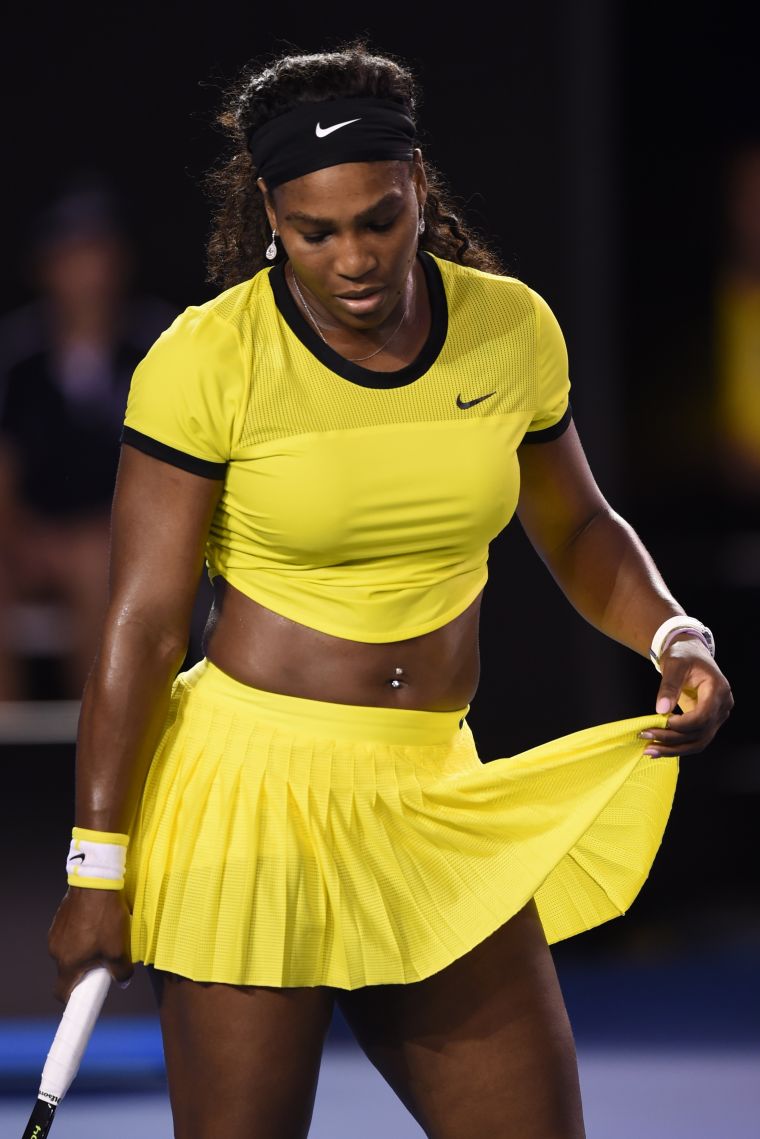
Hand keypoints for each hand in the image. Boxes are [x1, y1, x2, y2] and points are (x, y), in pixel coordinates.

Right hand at [48, 886, 132, 1002]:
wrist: (96, 883)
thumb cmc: (105, 918)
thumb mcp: (119, 949)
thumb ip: (121, 972)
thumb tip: (122, 980)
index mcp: (68, 963)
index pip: (61, 992)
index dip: (73, 998)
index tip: (86, 995)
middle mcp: (56, 950)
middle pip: (69, 969)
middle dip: (86, 968)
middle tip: (105, 958)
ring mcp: (56, 933)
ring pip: (70, 950)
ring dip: (85, 948)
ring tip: (104, 935)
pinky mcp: (60, 918)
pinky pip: (70, 933)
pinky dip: (82, 933)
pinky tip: (97, 921)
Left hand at [639, 635, 733, 756]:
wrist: (691, 654)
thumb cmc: (684, 655)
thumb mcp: (674, 665)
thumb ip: (669, 686)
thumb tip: (661, 710)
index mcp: (718, 690)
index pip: (703, 716)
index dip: (683, 724)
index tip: (662, 721)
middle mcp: (722, 706)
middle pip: (700, 733)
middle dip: (672, 739)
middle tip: (645, 736)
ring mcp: (717, 717)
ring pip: (698, 742)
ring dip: (673, 749)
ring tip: (649, 750)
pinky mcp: (707, 723)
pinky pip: (694, 740)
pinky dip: (677, 746)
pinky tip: (658, 749)